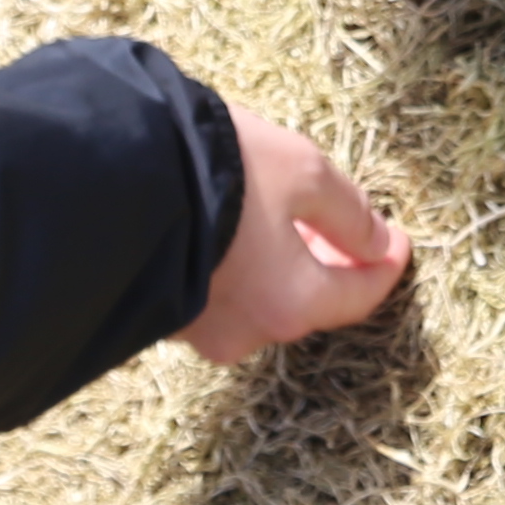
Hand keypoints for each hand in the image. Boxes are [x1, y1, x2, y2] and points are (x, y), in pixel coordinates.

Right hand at [179, 101, 409, 364]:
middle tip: (342, 226)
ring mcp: (196, 330)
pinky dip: (234, 267)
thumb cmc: (217, 174)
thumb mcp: (301, 171)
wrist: (105, 180)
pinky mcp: (158, 313)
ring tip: (278, 219)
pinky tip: (228, 229)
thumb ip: (349, 211)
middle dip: (329, 262)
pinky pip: (214, 293)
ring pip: (257, 298)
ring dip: (277, 264)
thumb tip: (377, 241)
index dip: (386, 265)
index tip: (399, 239)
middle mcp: (245, 333)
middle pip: (307, 301)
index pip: (359, 296)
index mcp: (291, 304)